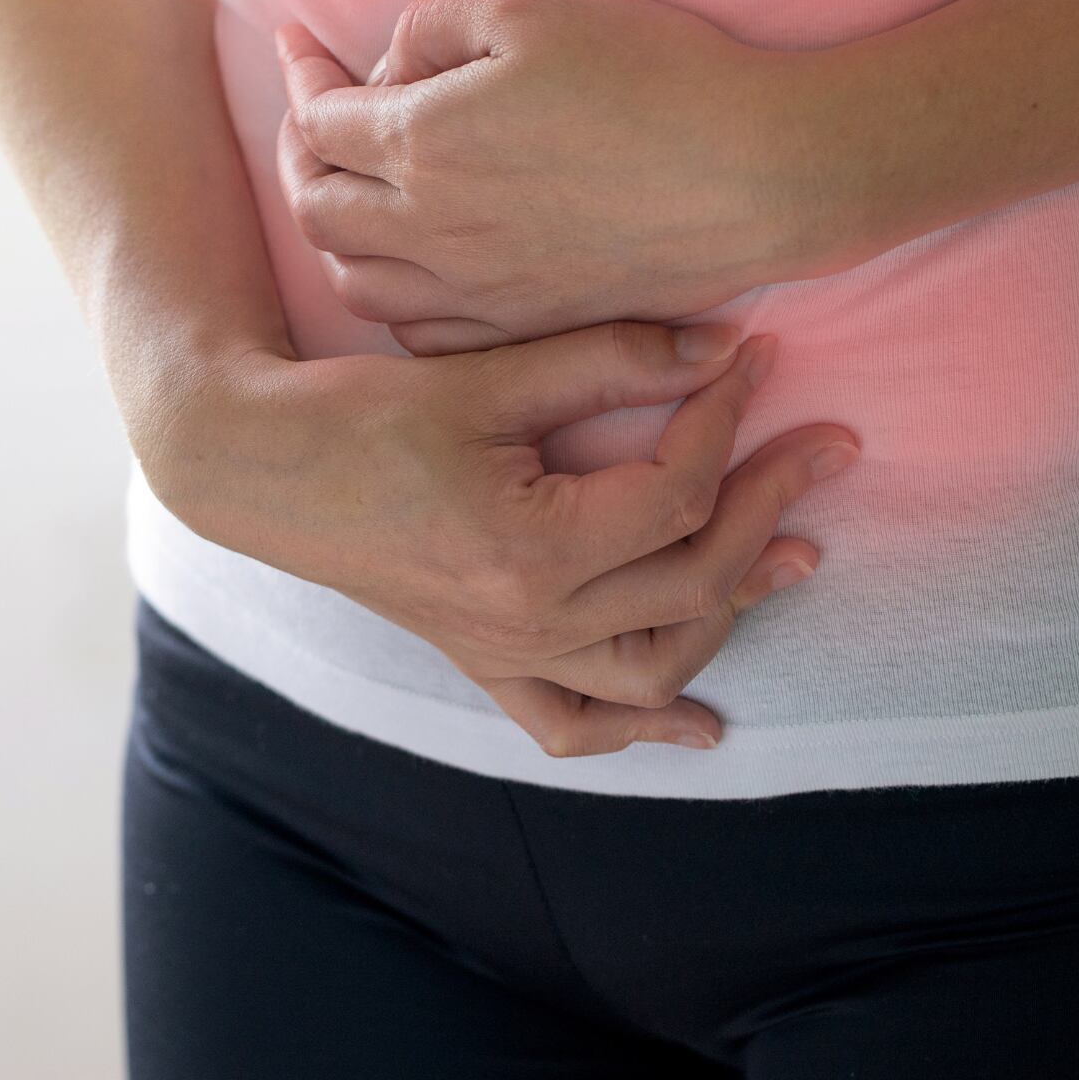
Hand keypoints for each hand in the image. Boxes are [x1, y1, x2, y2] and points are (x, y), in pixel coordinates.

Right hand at [144, 320, 859, 756]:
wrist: (257, 467)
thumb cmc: (361, 414)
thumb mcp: (486, 376)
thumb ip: (610, 360)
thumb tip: (724, 349)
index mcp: (533, 549)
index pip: (675, 492)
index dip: (728, 420)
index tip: (758, 359)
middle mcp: (529, 621)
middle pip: (691, 578)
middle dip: (768, 502)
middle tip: (821, 443)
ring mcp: (506, 653)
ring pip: (657, 662)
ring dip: (734, 609)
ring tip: (795, 554)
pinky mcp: (482, 660)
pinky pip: (571, 722)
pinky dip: (639, 731)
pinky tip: (700, 728)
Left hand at [276, 0, 904, 353]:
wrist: (755, 175)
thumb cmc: (652, 74)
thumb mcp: (529, 7)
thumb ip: (430, 26)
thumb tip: (387, 71)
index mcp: (422, 145)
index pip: (318, 119)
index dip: (301, 76)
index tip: (299, 45)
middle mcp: (432, 230)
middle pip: (317, 207)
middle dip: (300, 155)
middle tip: (314, 117)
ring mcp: (476, 291)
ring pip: (356, 281)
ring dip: (336, 233)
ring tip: (351, 192)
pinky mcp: (522, 325)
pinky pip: (419, 333)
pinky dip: (392, 297)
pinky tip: (412, 263)